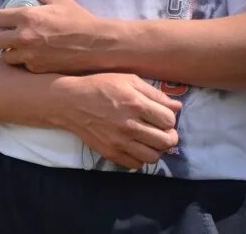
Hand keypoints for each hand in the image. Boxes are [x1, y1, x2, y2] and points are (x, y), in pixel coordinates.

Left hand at [0, 0, 106, 73]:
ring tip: (17, 48)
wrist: (97, 44)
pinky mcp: (37, 68)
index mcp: (26, 16)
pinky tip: (31, 56)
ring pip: (4, 56)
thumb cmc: (78, 20)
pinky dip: (23, 62)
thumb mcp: (59, 0)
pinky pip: (21, 66)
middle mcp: (23, 37)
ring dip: (8, 52)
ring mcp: (29, 55)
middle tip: (5, 36)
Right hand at [57, 72, 180, 169]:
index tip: (159, 115)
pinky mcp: (110, 153)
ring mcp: (119, 142)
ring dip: (156, 149)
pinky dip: (140, 158)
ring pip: (154, 156)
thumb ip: (154, 94)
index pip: (170, 120)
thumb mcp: (127, 80)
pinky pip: (136, 164)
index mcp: (136, 104)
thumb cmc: (99, 86)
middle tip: (159, 130)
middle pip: (167, 141)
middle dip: (169, 135)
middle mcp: (130, 125)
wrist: (68, 102)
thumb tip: (177, 107)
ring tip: (148, 140)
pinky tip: (135, 146)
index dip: (168, 118)